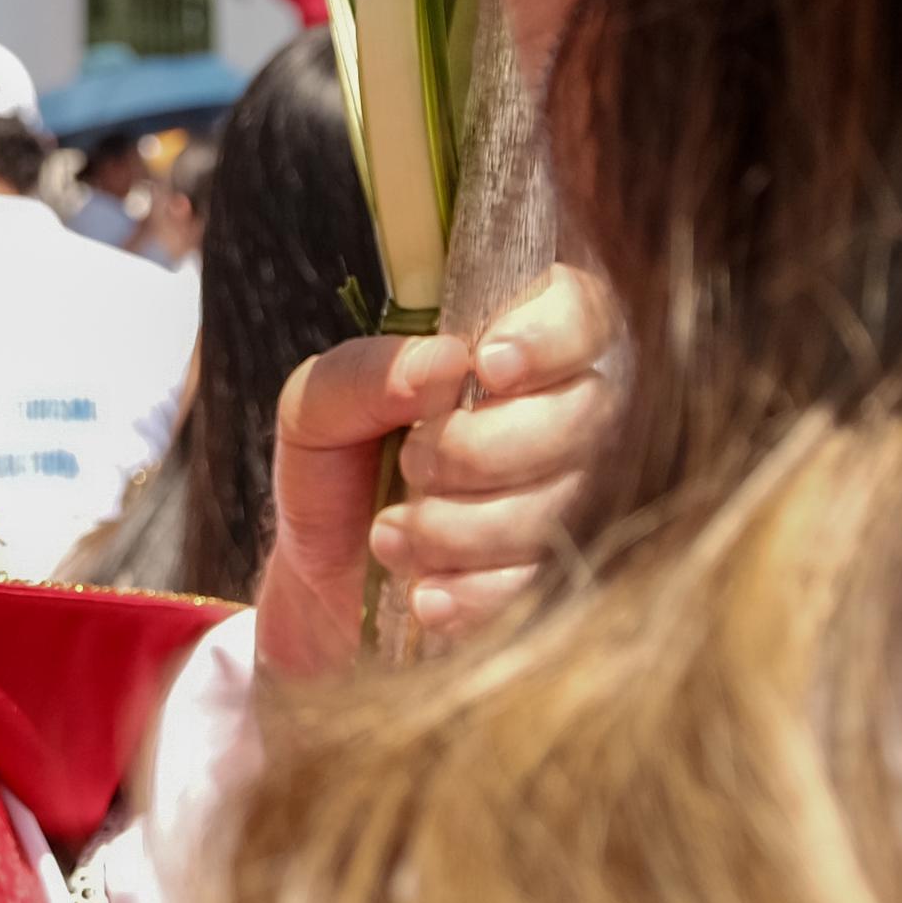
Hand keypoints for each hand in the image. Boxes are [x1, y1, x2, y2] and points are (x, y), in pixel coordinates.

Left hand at [251, 263, 617, 681]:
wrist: (324, 579)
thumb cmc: (336, 471)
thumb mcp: (316, 409)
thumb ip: (366, 371)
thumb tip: (446, 362)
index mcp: (508, 347)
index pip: (579, 311)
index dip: (549, 337)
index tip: (487, 368)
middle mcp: (560, 413)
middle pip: (585, 414)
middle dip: (484, 450)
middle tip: (413, 463)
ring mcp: (569, 497)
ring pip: (559, 506)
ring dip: (460, 528)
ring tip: (390, 533)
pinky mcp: (556, 572)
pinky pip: (541, 582)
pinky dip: (472, 592)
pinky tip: (425, 591)